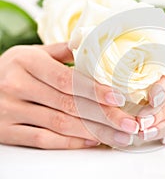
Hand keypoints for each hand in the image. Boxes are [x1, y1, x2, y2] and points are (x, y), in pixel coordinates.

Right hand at [0, 43, 138, 148]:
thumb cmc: (16, 68)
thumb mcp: (34, 53)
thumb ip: (64, 51)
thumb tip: (94, 46)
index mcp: (27, 62)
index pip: (67, 79)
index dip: (94, 90)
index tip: (118, 99)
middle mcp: (17, 86)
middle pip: (69, 105)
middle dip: (104, 116)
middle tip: (129, 124)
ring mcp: (10, 110)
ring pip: (59, 124)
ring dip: (93, 132)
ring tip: (118, 136)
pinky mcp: (6, 131)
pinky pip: (43, 139)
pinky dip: (70, 142)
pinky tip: (92, 141)